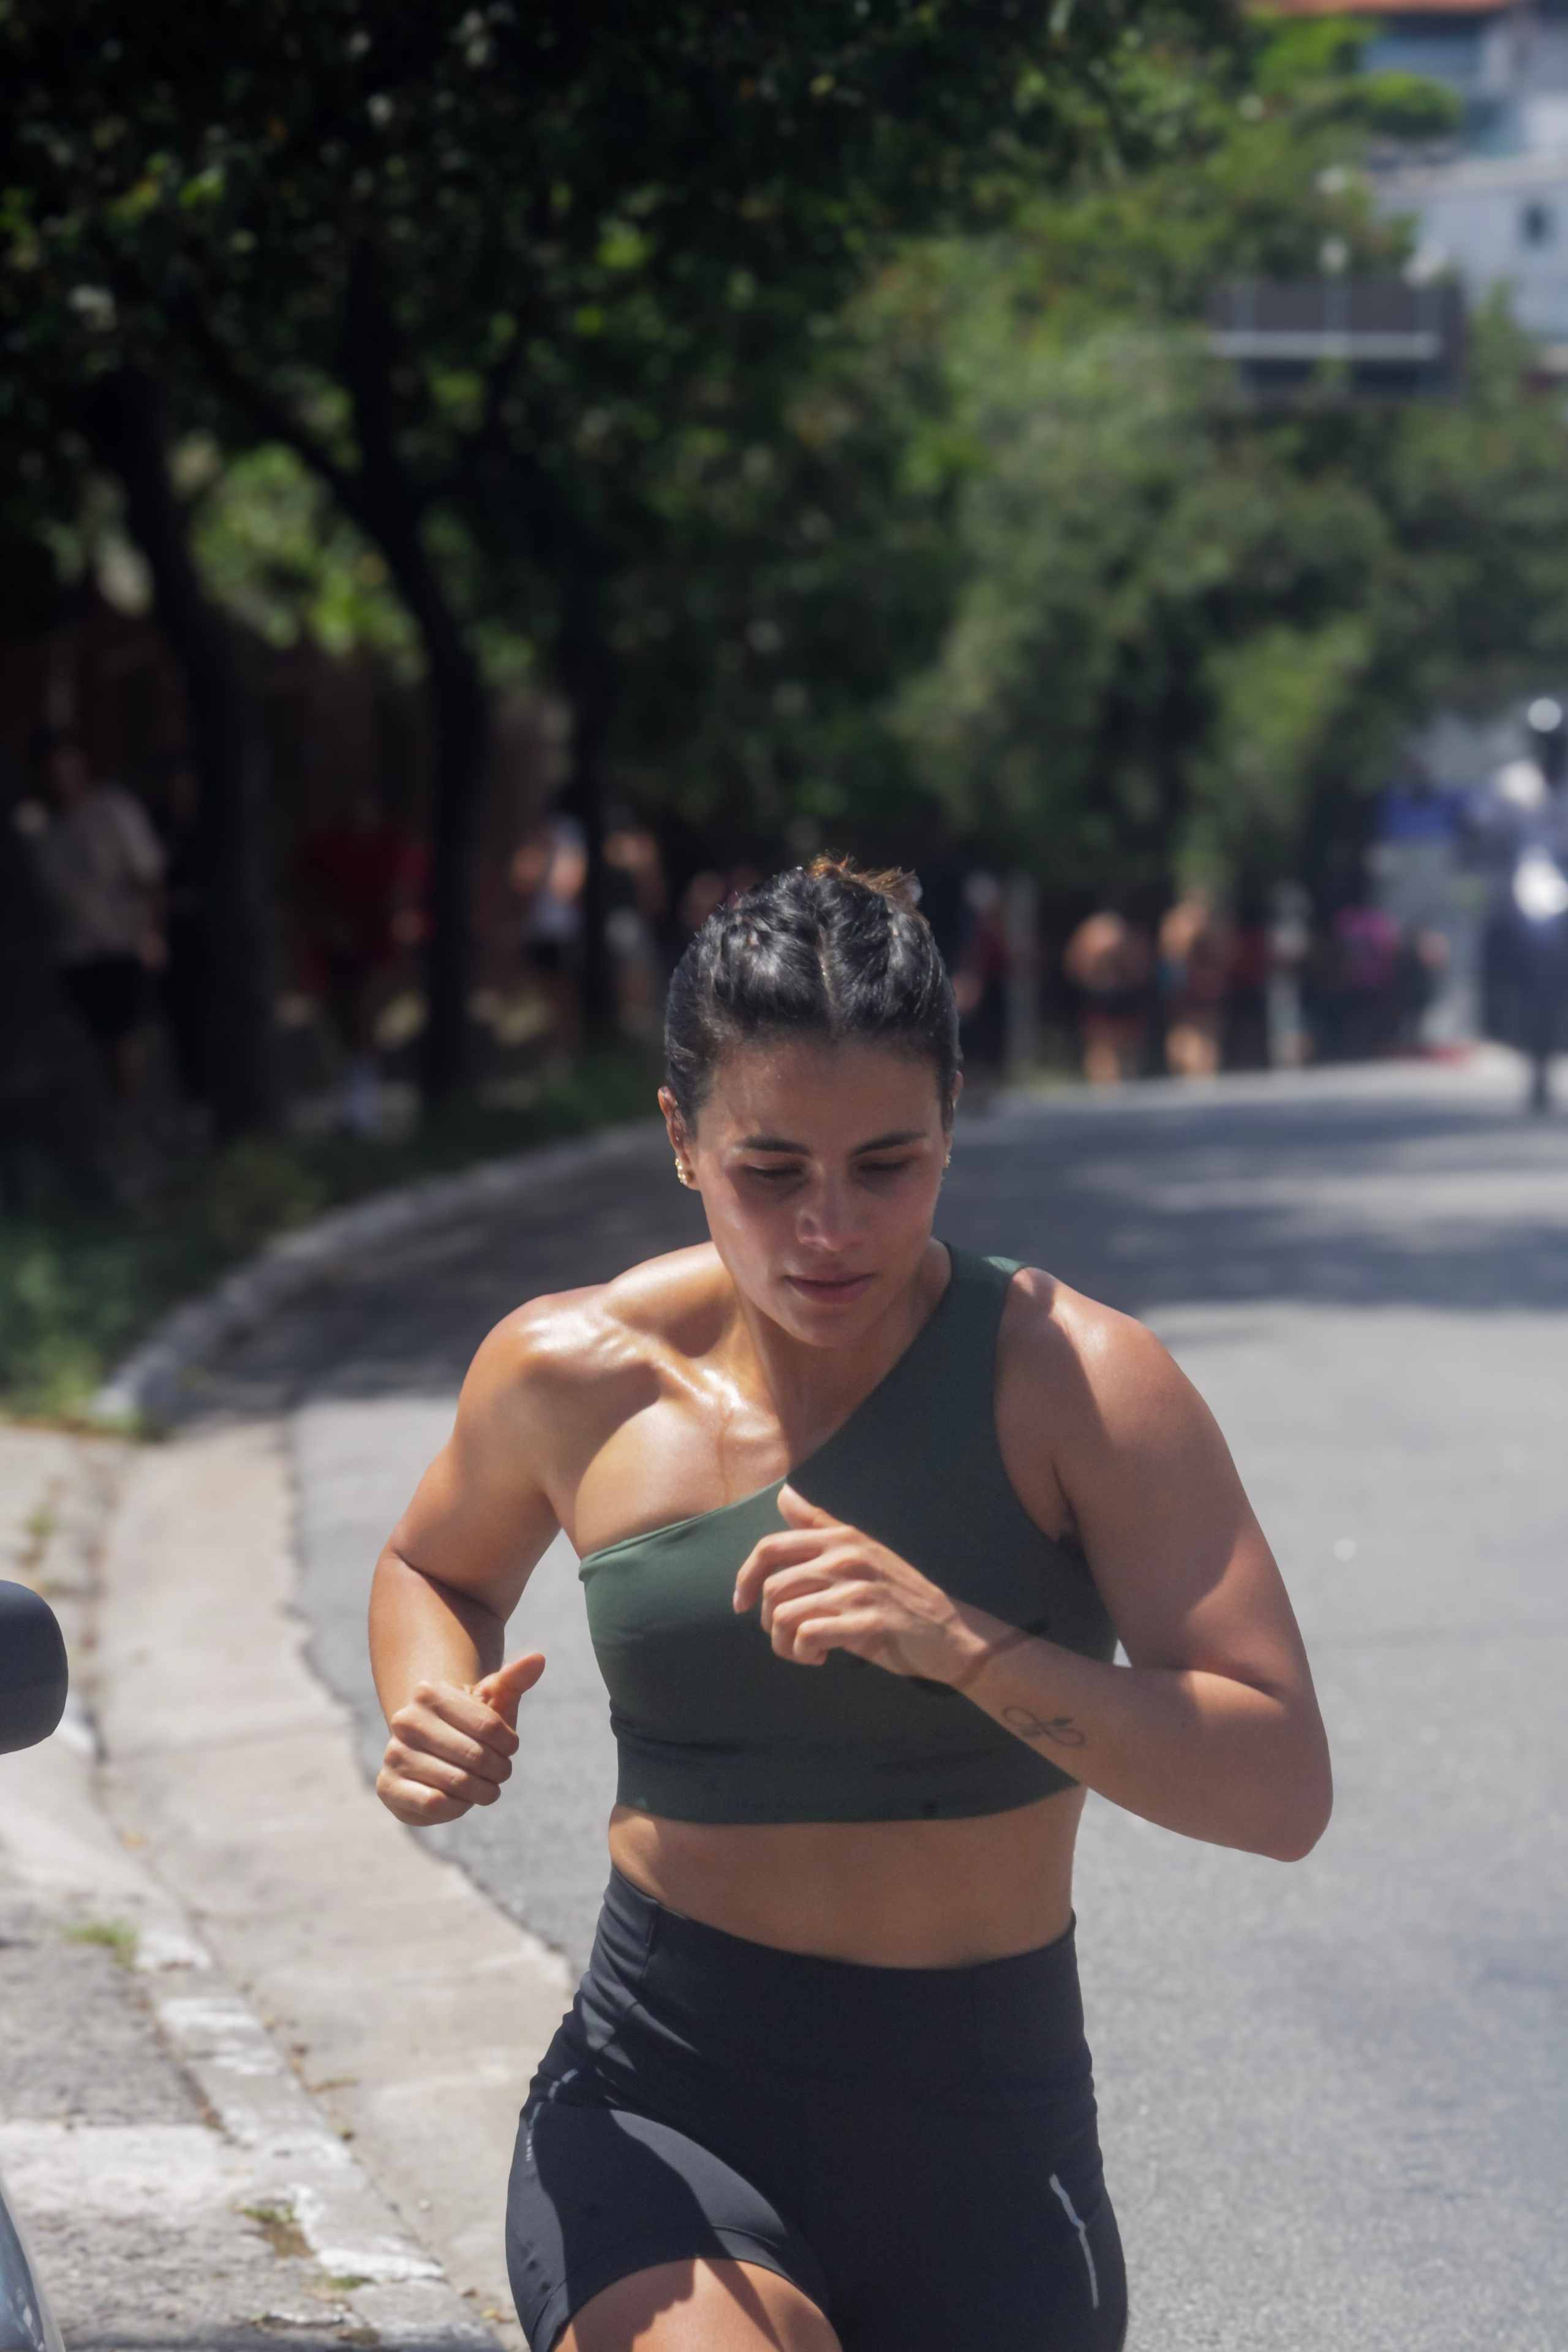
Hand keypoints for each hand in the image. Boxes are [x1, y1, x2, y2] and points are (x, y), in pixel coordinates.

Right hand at [376, 1651, 544, 1824]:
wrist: (429, 1751)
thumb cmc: (468, 1724)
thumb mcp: (492, 1701)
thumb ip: (514, 1680)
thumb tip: (538, 1658)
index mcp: (430, 1692)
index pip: (488, 1725)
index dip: (508, 1743)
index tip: (510, 1747)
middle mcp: (406, 1720)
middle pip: (476, 1756)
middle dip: (499, 1770)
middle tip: (501, 1773)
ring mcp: (394, 1754)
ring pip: (458, 1782)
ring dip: (482, 1791)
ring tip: (485, 1787)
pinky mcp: (388, 1787)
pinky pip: (434, 1804)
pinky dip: (457, 1807)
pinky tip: (460, 1800)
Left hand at [733, 1487, 968, 1682]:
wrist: (949, 1631)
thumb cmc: (898, 1594)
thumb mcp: (862, 1551)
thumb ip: (819, 1525)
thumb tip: (783, 1495)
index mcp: (842, 1538)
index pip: (770, 1547)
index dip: (745, 1577)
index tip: (742, 1604)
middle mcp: (847, 1558)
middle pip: (773, 1588)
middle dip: (769, 1621)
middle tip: (788, 1635)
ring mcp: (858, 1590)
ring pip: (785, 1616)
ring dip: (784, 1643)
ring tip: (804, 1650)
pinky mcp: (868, 1623)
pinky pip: (808, 1636)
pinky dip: (803, 1653)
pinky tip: (819, 1658)